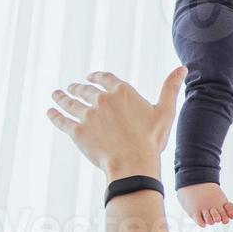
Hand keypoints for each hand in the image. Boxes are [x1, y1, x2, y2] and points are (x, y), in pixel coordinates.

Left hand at [46, 68, 185, 179]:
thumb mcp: (165, 111)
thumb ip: (170, 88)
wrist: (132, 163)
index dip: (97, 77)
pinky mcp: (77, 132)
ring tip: (57, 94)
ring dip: (62, 97)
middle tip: (72, 87)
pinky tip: (50, 111)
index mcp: (122, 92)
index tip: (90, 77)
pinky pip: (62, 120)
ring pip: (70, 102)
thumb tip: (182, 68)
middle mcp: (102, 100)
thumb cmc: (151, 139)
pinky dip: (55, 115)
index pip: (106, 78)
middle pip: (86, 89)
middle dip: (78, 87)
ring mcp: (88, 115)